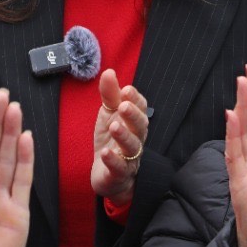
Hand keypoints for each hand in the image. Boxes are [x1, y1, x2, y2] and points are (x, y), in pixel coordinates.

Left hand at [90, 69, 148, 206]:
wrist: (108, 175)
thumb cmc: (111, 140)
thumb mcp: (108, 114)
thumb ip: (110, 95)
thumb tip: (109, 71)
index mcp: (135, 122)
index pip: (141, 108)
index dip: (135, 99)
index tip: (126, 90)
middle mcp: (136, 138)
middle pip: (140, 126)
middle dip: (133, 115)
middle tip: (123, 106)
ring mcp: (129, 158)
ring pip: (132, 147)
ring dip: (124, 136)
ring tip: (114, 126)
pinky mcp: (119, 174)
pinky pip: (119, 168)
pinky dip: (113, 160)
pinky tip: (105, 152)